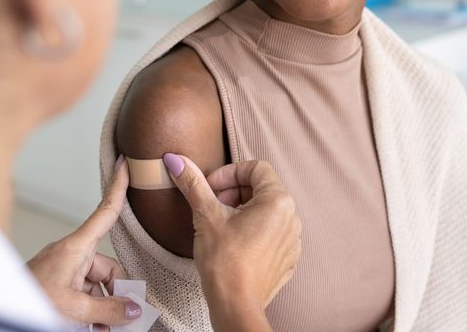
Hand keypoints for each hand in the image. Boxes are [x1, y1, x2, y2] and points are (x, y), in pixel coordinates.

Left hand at [27, 156, 140, 329]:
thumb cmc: (26, 301)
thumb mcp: (74, 308)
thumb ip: (108, 309)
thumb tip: (134, 309)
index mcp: (75, 248)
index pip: (105, 212)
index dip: (118, 187)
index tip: (126, 163)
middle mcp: (72, 255)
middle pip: (108, 268)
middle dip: (117, 293)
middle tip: (124, 318)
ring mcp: (64, 270)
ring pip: (97, 286)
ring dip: (103, 308)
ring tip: (103, 329)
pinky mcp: (57, 285)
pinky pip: (84, 294)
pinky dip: (91, 311)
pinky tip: (93, 327)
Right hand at [162, 154, 301, 330]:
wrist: (236, 307)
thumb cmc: (224, 261)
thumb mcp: (205, 215)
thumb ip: (193, 183)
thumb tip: (175, 159)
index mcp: (278, 201)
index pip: (255, 168)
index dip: (229, 173)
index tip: (210, 187)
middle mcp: (292, 218)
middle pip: (261, 188)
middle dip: (233, 192)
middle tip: (211, 206)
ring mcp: (292, 240)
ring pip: (266, 211)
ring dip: (241, 211)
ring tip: (220, 226)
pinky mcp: (287, 259)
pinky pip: (270, 234)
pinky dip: (252, 231)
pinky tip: (233, 244)